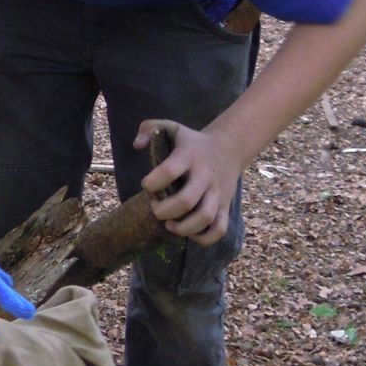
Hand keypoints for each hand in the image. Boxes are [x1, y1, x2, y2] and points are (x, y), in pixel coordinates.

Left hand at [134, 118, 241, 245]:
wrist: (229, 147)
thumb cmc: (192, 142)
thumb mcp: (172, 128)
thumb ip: (149, 128)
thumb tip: (136, 145)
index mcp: (189, 156)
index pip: (169, 171)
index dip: (152, 182)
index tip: (146, 185)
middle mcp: (205, 176)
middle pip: (187, 201)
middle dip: (165, 211)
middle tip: (155, 209)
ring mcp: (218, 193)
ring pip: (205, 218)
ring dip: (183, 228)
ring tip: (170, 225)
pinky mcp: (226, 207)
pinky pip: (219, 230)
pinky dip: (203, 238)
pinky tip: (189, 232)